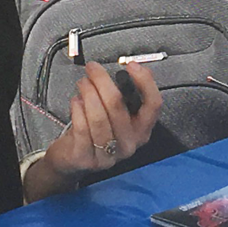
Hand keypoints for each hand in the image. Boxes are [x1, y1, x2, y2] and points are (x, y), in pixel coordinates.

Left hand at [42, 60, 163, 181]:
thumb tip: (133, 68)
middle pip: (118, 106)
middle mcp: (129, 144)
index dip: (145, 82)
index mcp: (142, 131)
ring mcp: (108, 155)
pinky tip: (75, 100)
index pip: (153, 104)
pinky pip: (82, 128)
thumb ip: (127, 95)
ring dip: (88, 93)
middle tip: (93, 69)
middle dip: (103, 81)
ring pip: (98, 116)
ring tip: (83, 83)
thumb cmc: (96, 133)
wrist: (73, 161)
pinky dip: (77, 109)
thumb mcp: (117, 116)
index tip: (131, 65)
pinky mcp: (86, 158)